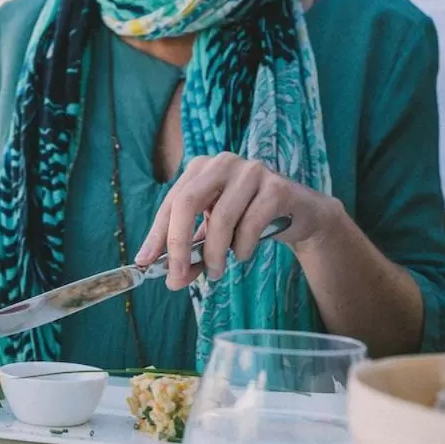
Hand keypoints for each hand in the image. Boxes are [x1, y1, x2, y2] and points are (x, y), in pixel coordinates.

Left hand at [135, 153, 342, 289]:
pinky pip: (250, 224)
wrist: (300, 215)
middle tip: (178, 276)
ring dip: (214, 254)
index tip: (144, 263)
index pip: (171, 203)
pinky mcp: (276, 186)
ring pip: (221, 218)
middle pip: (187, 202)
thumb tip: (172, 280)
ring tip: (216, 272)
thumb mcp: (214, 236)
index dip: (157, 234)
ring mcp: (251, 170)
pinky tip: (242, 255)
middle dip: (179, 244)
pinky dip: (242, 248)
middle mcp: (222, 163)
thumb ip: (192, 254)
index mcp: (200, 169)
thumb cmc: (248, 222)